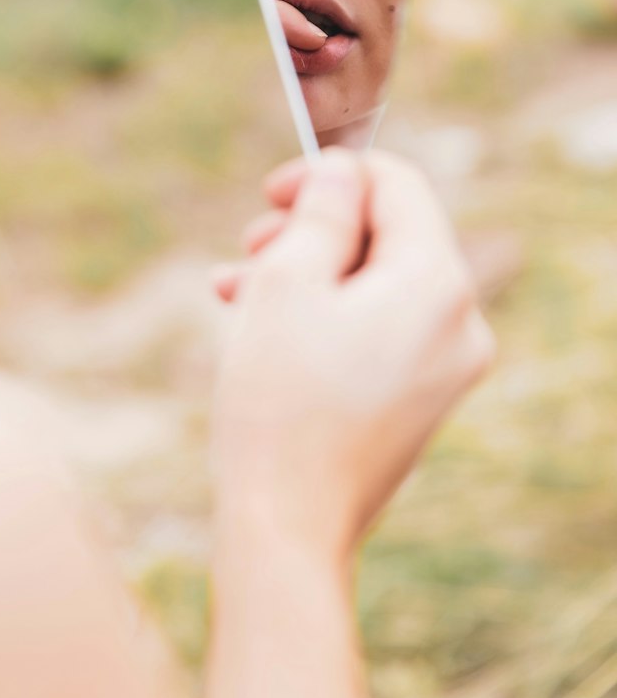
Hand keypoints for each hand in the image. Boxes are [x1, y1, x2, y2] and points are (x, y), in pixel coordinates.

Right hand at [213, 149, 493, 566]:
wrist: (288, 526)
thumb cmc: (279, 402)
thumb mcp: (288, 282)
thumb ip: (322, 211)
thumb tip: (342, 171)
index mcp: (437, 283)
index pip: (396, 185)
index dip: (331, 174)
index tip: (271, 192)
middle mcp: (460, 321)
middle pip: (387, 234)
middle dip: (312, 230)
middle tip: (249, 245)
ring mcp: (447, 366)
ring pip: (374, 282)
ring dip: (307, 272)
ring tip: (237, 289)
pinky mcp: (423, 398)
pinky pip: (378, 327)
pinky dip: (326, 314)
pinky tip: (262, 324)